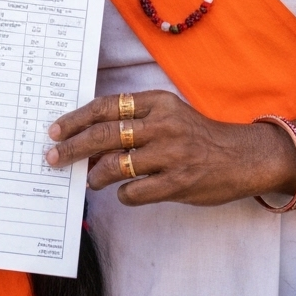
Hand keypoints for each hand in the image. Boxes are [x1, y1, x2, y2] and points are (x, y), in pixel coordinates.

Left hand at [44, 91, 293, 206]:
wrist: (243, 156)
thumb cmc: (198, 134)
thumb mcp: (169, 113)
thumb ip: (135, 119)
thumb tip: (90, 136)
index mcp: (157, 102)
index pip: (106, 106)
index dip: (76, 119)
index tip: (55, 130)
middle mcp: (162, 124)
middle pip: (104, 135)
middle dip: (72, 147)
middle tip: (52, 158)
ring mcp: (170, 154)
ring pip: (116, 165)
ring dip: (96, 175)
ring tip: (91, 180)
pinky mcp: (179, 183)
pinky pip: (135, 191)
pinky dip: (123, 194)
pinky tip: (124, 192)